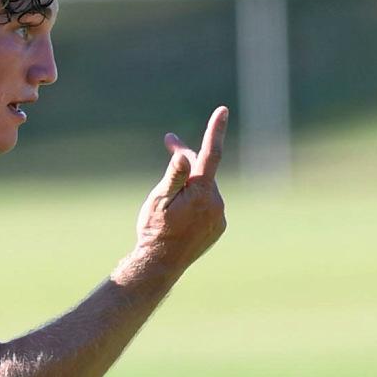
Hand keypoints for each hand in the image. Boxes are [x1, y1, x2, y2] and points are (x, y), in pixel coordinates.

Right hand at [127, 107, 228, 283]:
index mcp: (202, 192)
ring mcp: (219, 216)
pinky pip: (209, 204)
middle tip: (168, 142)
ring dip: (191, 183)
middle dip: (187, 157)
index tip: (222, 110)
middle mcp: (216, 203)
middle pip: (203, 170)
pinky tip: (180, 215)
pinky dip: (196, 200)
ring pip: (206, 188)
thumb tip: (185, 157)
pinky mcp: (218, 227)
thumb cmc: (154, 230)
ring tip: (169, 196)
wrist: (160, 266)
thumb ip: (174, 177)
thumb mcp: (158, 200)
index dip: (216, 130)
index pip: (211, 154)